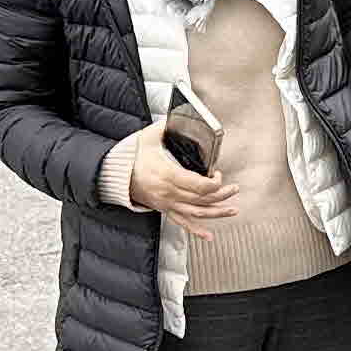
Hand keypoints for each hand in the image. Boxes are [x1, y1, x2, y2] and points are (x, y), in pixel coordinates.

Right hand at [120, 125, 235, 238]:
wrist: (116, 176)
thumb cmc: (132, 157)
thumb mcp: (147, 138)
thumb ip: (165, 127)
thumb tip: (178, 115)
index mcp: (166, 175)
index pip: (197, 185)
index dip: (213, 183)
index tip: (217, 174)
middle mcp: (168, 193)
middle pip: (201, 199)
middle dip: (221, 194)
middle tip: (234, 188)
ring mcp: (167, 203)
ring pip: (196, 213)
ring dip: (217, 213)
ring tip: (233, 209)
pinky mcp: (165, 209)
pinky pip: (182, 223)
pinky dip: (197, 231)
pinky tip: (209, 236)